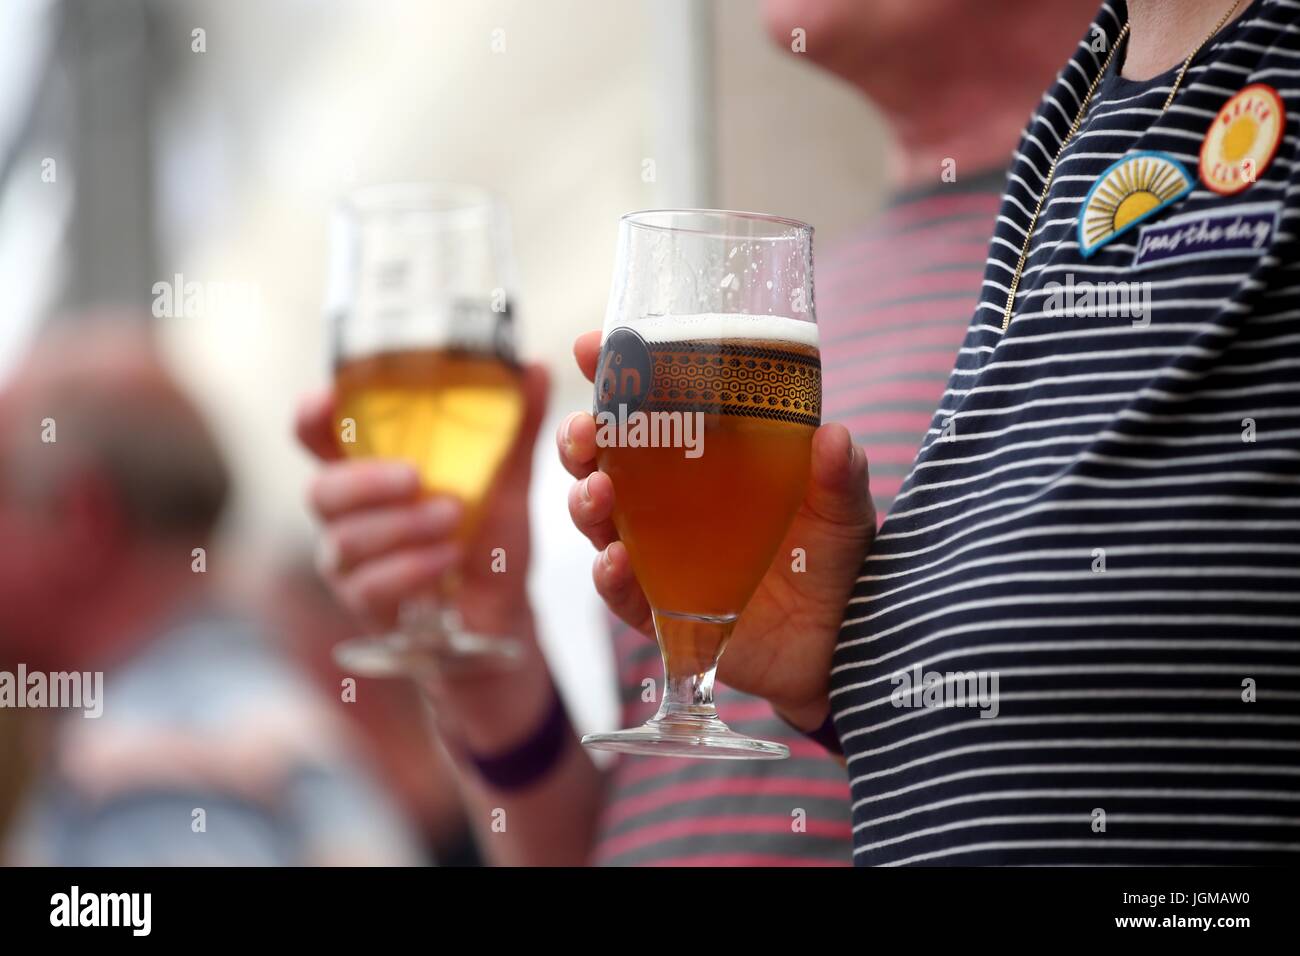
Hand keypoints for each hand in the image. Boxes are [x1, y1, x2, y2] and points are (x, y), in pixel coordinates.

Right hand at [295, 363, 548, 639]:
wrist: (504, 610)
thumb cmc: (490, 534)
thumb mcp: (508, 477)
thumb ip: (515, 425)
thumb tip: (534, 366)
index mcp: (370, 467)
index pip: (316, 434)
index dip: (311, 416)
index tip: (328, 400)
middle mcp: (349, 513)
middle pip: (320, 491)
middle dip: (365, 482)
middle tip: (415, 476)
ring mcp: (352, 561)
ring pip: (345, 540)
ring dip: (401, 526)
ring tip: (453, 518)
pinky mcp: (367, 604)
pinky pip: (370, 586)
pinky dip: (412, 568)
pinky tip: (448, 559)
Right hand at [557, 331, 874, 729]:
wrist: (837, 647)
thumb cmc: (832, 562)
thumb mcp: (843, 510)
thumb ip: (840, 474)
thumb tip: (833, 436)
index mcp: (705, 459)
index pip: (649, 407)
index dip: (613, 375)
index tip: (590, 349)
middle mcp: (671, 502)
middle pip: (602, 460)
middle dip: (579, 441)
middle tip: (585, 434)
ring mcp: (659, 556)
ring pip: (598, 521)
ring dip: (584, 502)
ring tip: (598, 493)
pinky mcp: (660, 610)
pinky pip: (620, 593)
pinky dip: (609, 576)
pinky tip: (615, 560)